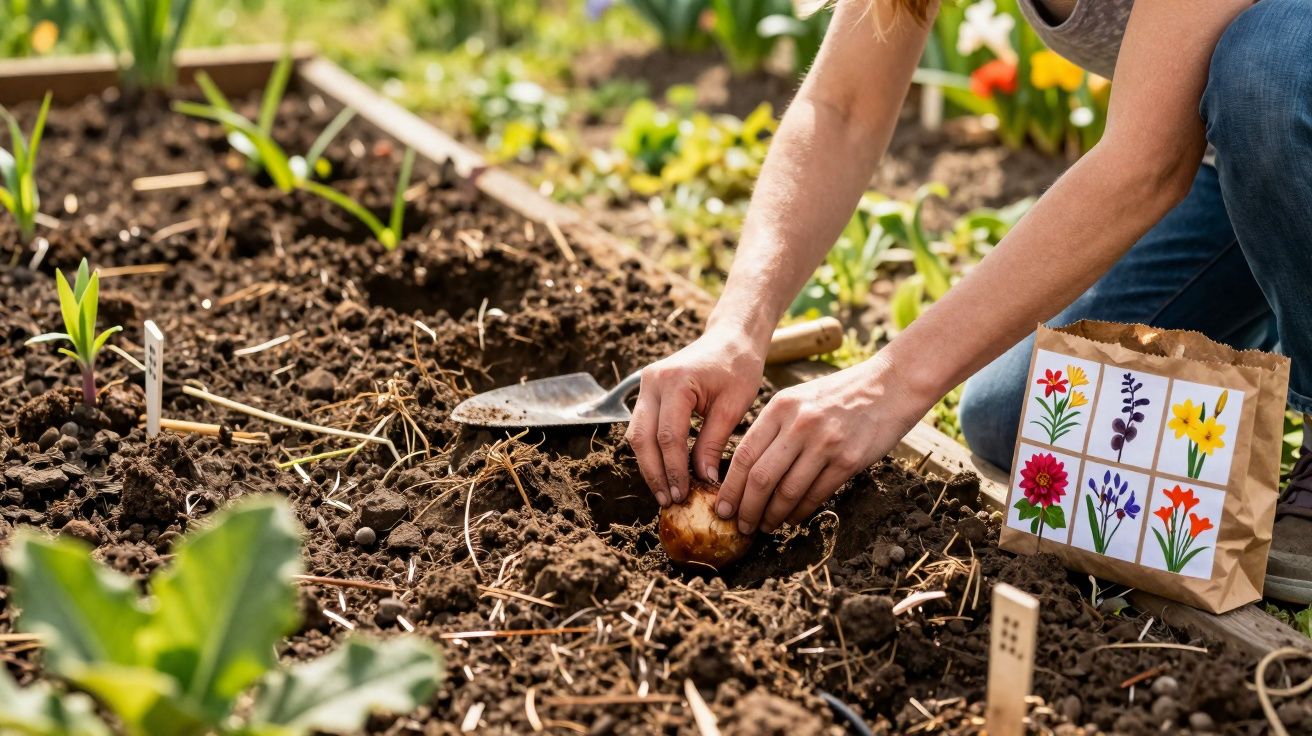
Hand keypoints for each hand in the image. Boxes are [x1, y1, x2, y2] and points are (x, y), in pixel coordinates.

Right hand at [625, 327, 766, 506]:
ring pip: (636, 434)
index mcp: (676, 381)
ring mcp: (645, 384)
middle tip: (668, 500)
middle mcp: (652, 381)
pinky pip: (642, 426)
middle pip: (642, 438)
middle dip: (654, 473)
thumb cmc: (738, 367)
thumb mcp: (732, 407)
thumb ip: (713, 443)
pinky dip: (650, 450)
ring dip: (648, 465)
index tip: (683, 494)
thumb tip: (704, 480)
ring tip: (664, 491)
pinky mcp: (647, 390)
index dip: (674, 469)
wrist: (730, 338)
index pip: (669, 436)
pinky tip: (664, 471)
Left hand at [716, 355, 927, 533]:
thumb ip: (774, 427)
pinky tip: (792, 518)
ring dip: (772, 516)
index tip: (722, 507)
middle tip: (741, 526)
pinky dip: (799, 512)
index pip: (744, 454)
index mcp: (780, 407)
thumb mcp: (799, 399)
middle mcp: (799, 424)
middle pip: (760, 478)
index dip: (730, 487)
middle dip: (746, 508)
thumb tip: (747, 471)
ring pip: (787, 491)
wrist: (890, 385)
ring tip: (765, 526)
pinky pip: (816, 495)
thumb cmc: (840, 395)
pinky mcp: (848, 460)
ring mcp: (824, 443)